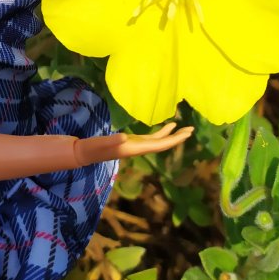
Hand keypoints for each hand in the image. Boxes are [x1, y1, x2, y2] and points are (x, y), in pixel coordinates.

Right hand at [73, 122, 192, 167]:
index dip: (173, 140)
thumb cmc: (93, 148)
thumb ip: (111, 140)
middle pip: (163, 144)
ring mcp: (137, 145)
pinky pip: (152, 138)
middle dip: (178, 138)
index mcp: (135, 148)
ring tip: (185, 128)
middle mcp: (139, 148)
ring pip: (160, 141)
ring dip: (172, 135)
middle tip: (192, 129)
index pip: (159, 145)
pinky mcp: (134, 141)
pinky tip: (169, 126)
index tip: (186, 134)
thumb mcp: (101, 143)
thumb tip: (124, 136)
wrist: (86, 153)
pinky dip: (162, 132)